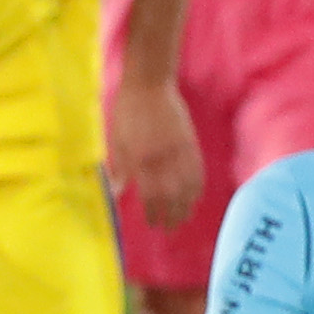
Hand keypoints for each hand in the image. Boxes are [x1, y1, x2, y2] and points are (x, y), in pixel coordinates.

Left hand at [112, 72, 204, 231]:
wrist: (150, 84)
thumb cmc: (127, 112)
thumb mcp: (116, 140)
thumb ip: (119, 169)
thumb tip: (115, 195)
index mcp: (143, 159)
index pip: (152, 196)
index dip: (154, 213)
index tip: (152, 224)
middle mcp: (164, 158)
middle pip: (174, 196)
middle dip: (172, 215)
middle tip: (169, 228)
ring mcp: (181, 151)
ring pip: (189, 187)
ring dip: (187, 205)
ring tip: (183, 218)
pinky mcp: (191, 143)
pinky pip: (198, 171)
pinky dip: (197, 187)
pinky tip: (195, 196)